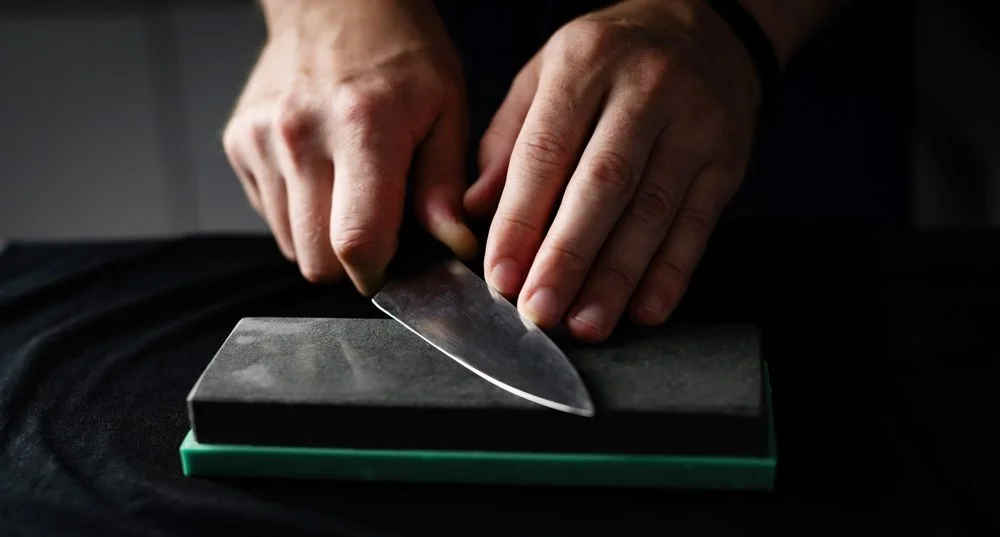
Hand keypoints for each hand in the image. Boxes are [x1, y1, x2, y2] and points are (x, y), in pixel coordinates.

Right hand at [223, 0, 475, 294]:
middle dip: (351, 265)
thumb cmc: (401, 52)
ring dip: (323, 237)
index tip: (395, 269)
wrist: (335, 0)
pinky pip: (270, 215)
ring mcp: (262, 139)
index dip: (378, 274)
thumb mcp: (446, 109)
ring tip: (351, 191)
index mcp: (363, 128)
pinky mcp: (238, 142)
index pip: (356, 243)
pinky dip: (299, 210)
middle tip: (378, 230)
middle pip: (316, 261)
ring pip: (290, 245)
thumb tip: (451, 246)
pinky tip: (322, 172)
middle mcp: (301, 136)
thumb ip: (444, 185)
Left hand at [464, 0, 762, 341]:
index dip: (521, 220)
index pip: (546, 152)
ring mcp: (694, 125)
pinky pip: (698, 224)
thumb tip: (473, 212)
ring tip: (586, 323)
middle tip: (540, 311)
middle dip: (568, 257)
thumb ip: (508, 142)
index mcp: (585, 65)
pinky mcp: (727, 160)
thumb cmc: (607, 59)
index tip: (501, 276)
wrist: (704, 26)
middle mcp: (645, 91)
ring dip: (616, 277)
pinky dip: (671, 273)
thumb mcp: (544, 75)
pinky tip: (646, 308)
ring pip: (652, 212)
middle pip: (603, 186)